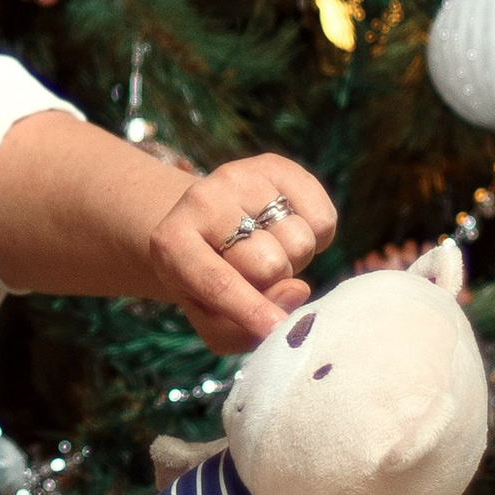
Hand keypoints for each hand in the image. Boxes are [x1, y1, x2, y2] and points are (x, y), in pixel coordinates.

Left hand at [147, 156, 337, 347]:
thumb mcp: (209, 317)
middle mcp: (200, 200)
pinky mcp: (274, 165)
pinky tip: (288, 231)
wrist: (206, 224)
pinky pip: (322, 218)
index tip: (276, 328)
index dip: (251, 308)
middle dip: (274, 283)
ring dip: (295, 259)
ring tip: (270, 251)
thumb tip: (297, 291)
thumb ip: (243, 329)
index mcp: (171, 243)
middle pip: (268, 264)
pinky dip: (317, 236)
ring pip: (299, 241)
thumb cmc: (209, 282)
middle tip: (258, 275)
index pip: (217, 281)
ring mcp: (238, 177)